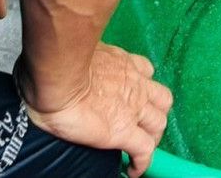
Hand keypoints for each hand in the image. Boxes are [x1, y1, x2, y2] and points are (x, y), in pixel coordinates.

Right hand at [21, 43, 173, 176]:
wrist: (59, 78)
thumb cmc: (61, 62)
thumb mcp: (82, 53)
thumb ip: (88, 59)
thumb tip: (73, 63)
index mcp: (124, 65)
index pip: (145, 72)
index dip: (144, 86)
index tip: (136, 97)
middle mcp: (135, 85)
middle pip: (161, 99)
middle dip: (156, 112)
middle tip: (143, 125)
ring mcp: (133, 109)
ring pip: (159, 123)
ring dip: (153, 136)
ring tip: (142, 148)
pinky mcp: (123, 132)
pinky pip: (144, 150)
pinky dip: (143, 162)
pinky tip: (134, 171)